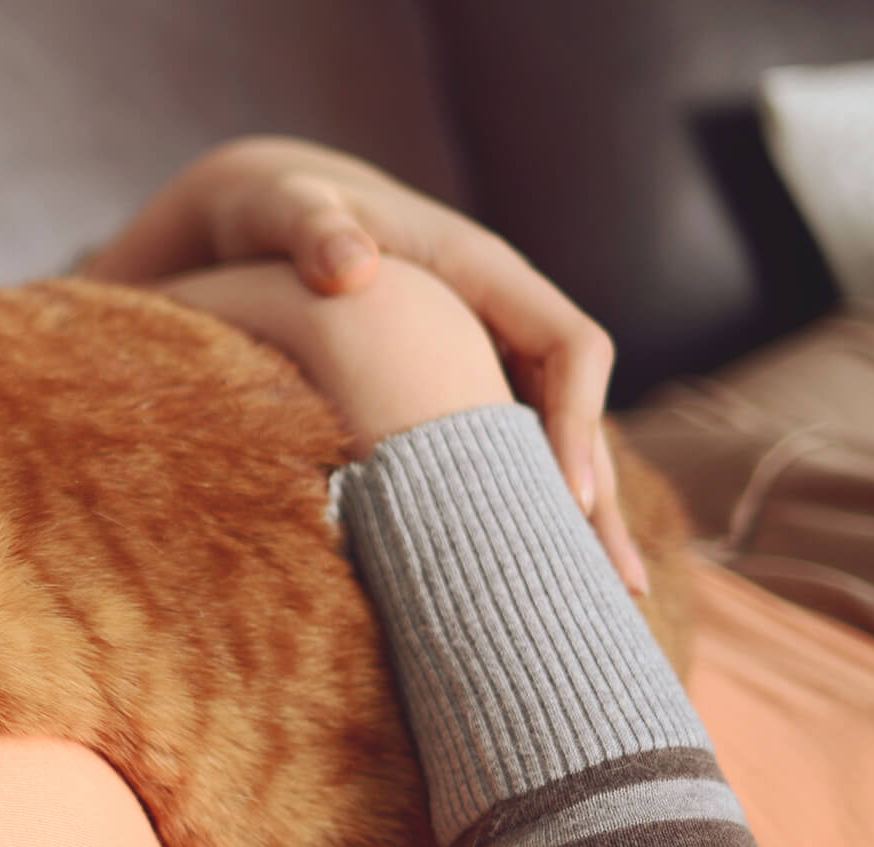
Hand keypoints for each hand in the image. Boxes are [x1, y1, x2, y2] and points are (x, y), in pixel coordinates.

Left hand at [80, 138, 645, 591]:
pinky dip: (511, 513)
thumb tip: (348, 267)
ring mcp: (479, 357)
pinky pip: (497, 457)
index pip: (572, 346)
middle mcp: (498, 318)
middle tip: (614, 592)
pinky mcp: (446, 390)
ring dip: (570, 522)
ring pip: (545, 446)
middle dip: (597, 500)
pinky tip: (514, 579)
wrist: (260, 212)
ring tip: (596, 612)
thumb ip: (314, 229)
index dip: (578, 422)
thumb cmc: (274, 209)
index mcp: (483, 271)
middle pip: (577, 414)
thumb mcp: (284, 209)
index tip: (565, 500)